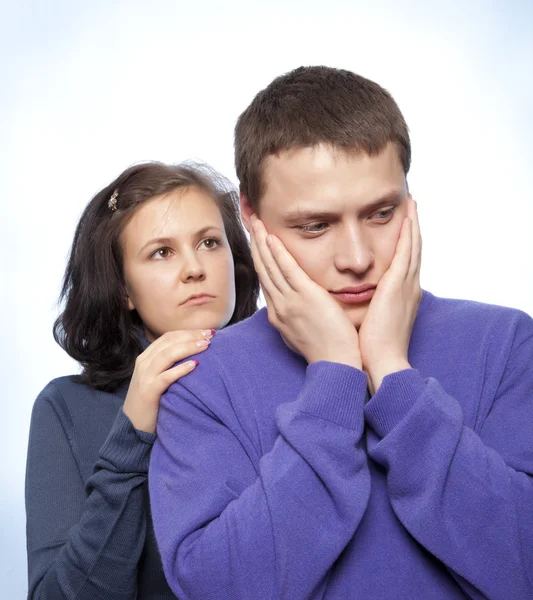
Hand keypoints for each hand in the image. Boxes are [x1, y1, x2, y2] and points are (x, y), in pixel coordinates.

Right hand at [123, 329, 213, 432]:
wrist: (131, 424)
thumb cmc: (151, 400)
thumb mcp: (157, 377)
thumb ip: (169, 364)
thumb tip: (194, 353)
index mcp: (146, 357)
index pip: (169, 337)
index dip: (188, 332)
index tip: (207, 331)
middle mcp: (144, 362)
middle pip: (170, 341)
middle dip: (192, 336)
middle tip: (211, 335)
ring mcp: (145, 376)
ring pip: (168, 355)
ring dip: (189, 347)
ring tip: (206, 345)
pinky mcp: (148, 391)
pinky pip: (166, 376)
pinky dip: (181, 369)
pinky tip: (195, 365)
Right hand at [250, 217, 360, 368]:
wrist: (336, 364)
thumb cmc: (326, 351)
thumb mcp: (302, 334)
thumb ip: (297, 316)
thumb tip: (296, 307)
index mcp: (279, 314)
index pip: (266, 280)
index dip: (259, 259)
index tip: (256, 242)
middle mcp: (279, 306)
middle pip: (263, 269)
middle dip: (255, 244)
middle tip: (250, 222)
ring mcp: (290, 302)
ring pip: (270, 266)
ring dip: (261, 241)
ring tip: (256, 222)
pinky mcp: (306, 297)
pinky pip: (287, 270)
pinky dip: (277, 253)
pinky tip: (271, 238)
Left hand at [359, 197, 421, 392]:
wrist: (384, 362)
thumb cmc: (374, 347)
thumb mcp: (374, 320)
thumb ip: (370, 306)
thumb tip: (359, 300)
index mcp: (401, 295)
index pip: (404, 261)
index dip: (406, 241)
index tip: (404, 224)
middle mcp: (408, 287)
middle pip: (413, 248)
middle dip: (413, 226)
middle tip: (413, 204)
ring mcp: (405, 286)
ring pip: (412, 246)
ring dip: (413, 223)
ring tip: (412, 202)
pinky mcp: (398, 287)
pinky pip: (405, 253)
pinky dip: (408, 234)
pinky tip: (407, 218)